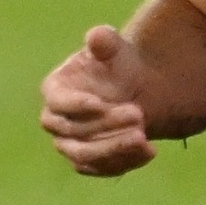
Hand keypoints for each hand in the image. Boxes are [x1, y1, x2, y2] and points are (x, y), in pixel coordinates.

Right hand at [40, 24, 156, 175]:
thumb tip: (97, 36)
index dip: (76, 104)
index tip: (100, 103)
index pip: (58, 101)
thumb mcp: (114, 48)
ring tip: (143, 137)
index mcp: (54, 90)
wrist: (132, 91)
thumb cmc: (116, 64)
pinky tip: (150, 150)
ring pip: (84, 156)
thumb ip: (105, 42)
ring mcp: (70, 145)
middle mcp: (55, 121)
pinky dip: (126, 162)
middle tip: (138, 114)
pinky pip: (103, 169)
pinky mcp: (90, 164)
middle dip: (106, 125)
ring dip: (114, 148)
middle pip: (73, 131)